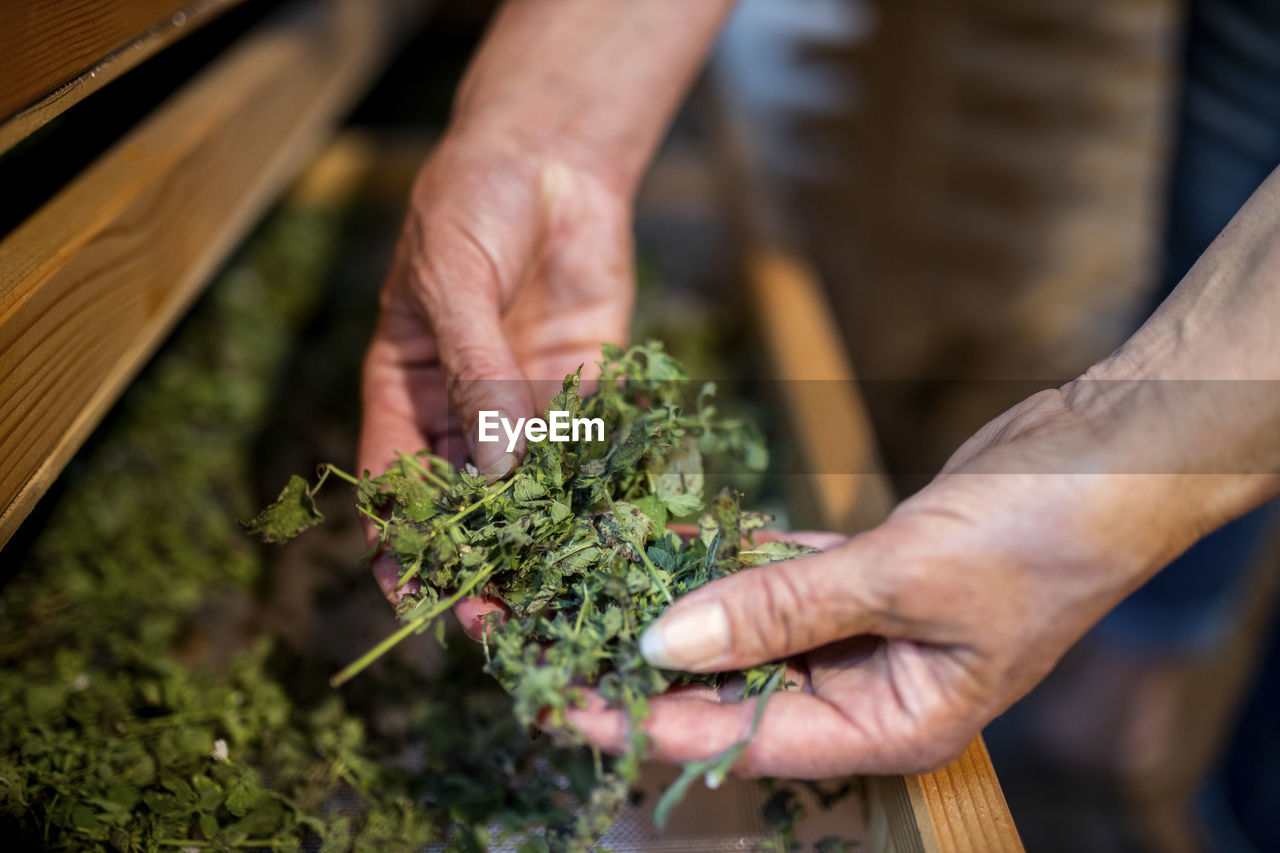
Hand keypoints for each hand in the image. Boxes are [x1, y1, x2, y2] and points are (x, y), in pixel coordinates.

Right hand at [357, 121, 632, 623]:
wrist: (550, 155)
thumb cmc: (472, 204)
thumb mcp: (455, 281)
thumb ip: (477, 373)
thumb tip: (498, 470)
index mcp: (407, 394)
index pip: (396, 491)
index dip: (405, 551)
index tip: (422, 603)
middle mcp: (468, 416)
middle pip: (471, 510)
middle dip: (485, 568)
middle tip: (510, 627)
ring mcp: (530, 409)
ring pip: (536, 494)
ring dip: (551, 545)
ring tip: (573, 600)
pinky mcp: (590, 393)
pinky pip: (596, 452)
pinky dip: (610, 493)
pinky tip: (632, 536)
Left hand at [564, 388, 1213, 776]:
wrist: (1115, 454)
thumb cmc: (1041, 534)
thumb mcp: (904, 579)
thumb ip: (780, 611)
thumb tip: (661, 646)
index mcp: (889, 727)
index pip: (740, 740)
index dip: (642, 722)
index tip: (556, 696)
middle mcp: (869, 690)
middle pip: (730, 689)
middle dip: (640, 660)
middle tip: (547, 630)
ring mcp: (865, 630)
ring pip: (746, 626)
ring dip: (676, 601)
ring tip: (584, 580)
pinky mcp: (863, 573)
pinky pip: (777, 574)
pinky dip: (729, 556)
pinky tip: (665, 536)